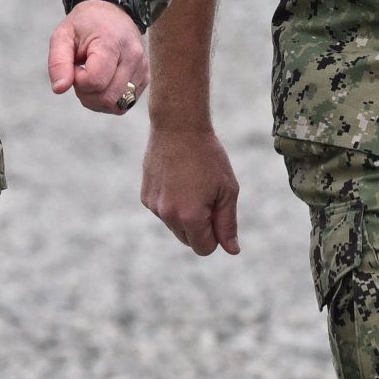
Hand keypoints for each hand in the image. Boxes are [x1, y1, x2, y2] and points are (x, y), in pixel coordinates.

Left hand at [51, 1, 149, 115]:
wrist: (112, 11)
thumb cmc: (85, 24)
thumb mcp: (63, 35)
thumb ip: (58, 62)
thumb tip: (59, 89)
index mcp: (112, 43)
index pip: (94, 81)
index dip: (78, 80)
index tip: (75, 65)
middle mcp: (133, 57)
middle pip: (107, 97)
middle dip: (86, 93)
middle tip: (81, 72)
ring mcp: (142, 69)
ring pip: (117, 105)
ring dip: (97, 99)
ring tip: (91, 77)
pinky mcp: (145, 78)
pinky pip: (124, 104)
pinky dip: (108, 99)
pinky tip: (102, 82)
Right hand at [143, 122, 242, 256]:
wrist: (178, 127)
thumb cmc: (208, 157)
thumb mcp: (227, 190)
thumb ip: (228, 223)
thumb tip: (232, 250)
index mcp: (190, 217)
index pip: (204, 248)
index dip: (215, 235)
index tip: (218, 212)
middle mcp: (168, 216)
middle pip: (188, 240)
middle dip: (200, 227)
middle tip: (208, 196)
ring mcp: (153, 206)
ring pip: (175, 226)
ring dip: (186, 215)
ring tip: (192, 184)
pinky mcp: (145, 196)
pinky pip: (163, 211)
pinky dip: (172, 203)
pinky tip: (178, 180)